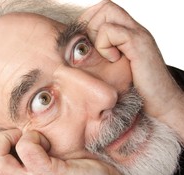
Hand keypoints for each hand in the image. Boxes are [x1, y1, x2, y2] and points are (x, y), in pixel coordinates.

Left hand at [79, 0, 183, 122]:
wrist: (159, 102)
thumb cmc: (135, 91)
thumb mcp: (114, 71)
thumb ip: (101, 59)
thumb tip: (77, 58)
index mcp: (126, 35)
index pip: (102, 11)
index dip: (87, 23)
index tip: (83, 45)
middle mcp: (133, 30)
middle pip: (103, 7)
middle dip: (88, 26)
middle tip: (89, 49)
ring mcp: (137, 35)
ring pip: (106, 12)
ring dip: (95, 34)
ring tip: (101, 55)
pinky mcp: (138, 44)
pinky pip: (112, 31)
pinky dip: (104, 45)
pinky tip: (112, 60)